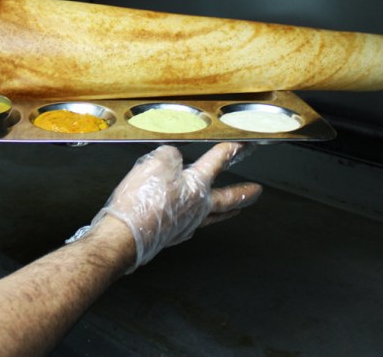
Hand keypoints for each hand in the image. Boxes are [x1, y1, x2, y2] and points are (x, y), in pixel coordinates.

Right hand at [91, 143, 261, 271]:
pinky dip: (200, 221)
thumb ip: (169, 156)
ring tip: (236, 209)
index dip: (230, 151)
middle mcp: (197, 208)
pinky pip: (194, 226)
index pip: (217, 162)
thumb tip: (172, 159)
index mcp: (196, 186)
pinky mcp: (173, 235)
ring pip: (214, 217)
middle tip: (257, 191)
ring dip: (228, 211)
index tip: (242, 146)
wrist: (125, 236)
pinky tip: (196, 221)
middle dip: (244, 192)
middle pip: (228, 199)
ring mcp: (187, 224)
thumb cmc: (141, 202)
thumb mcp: (154, 163)